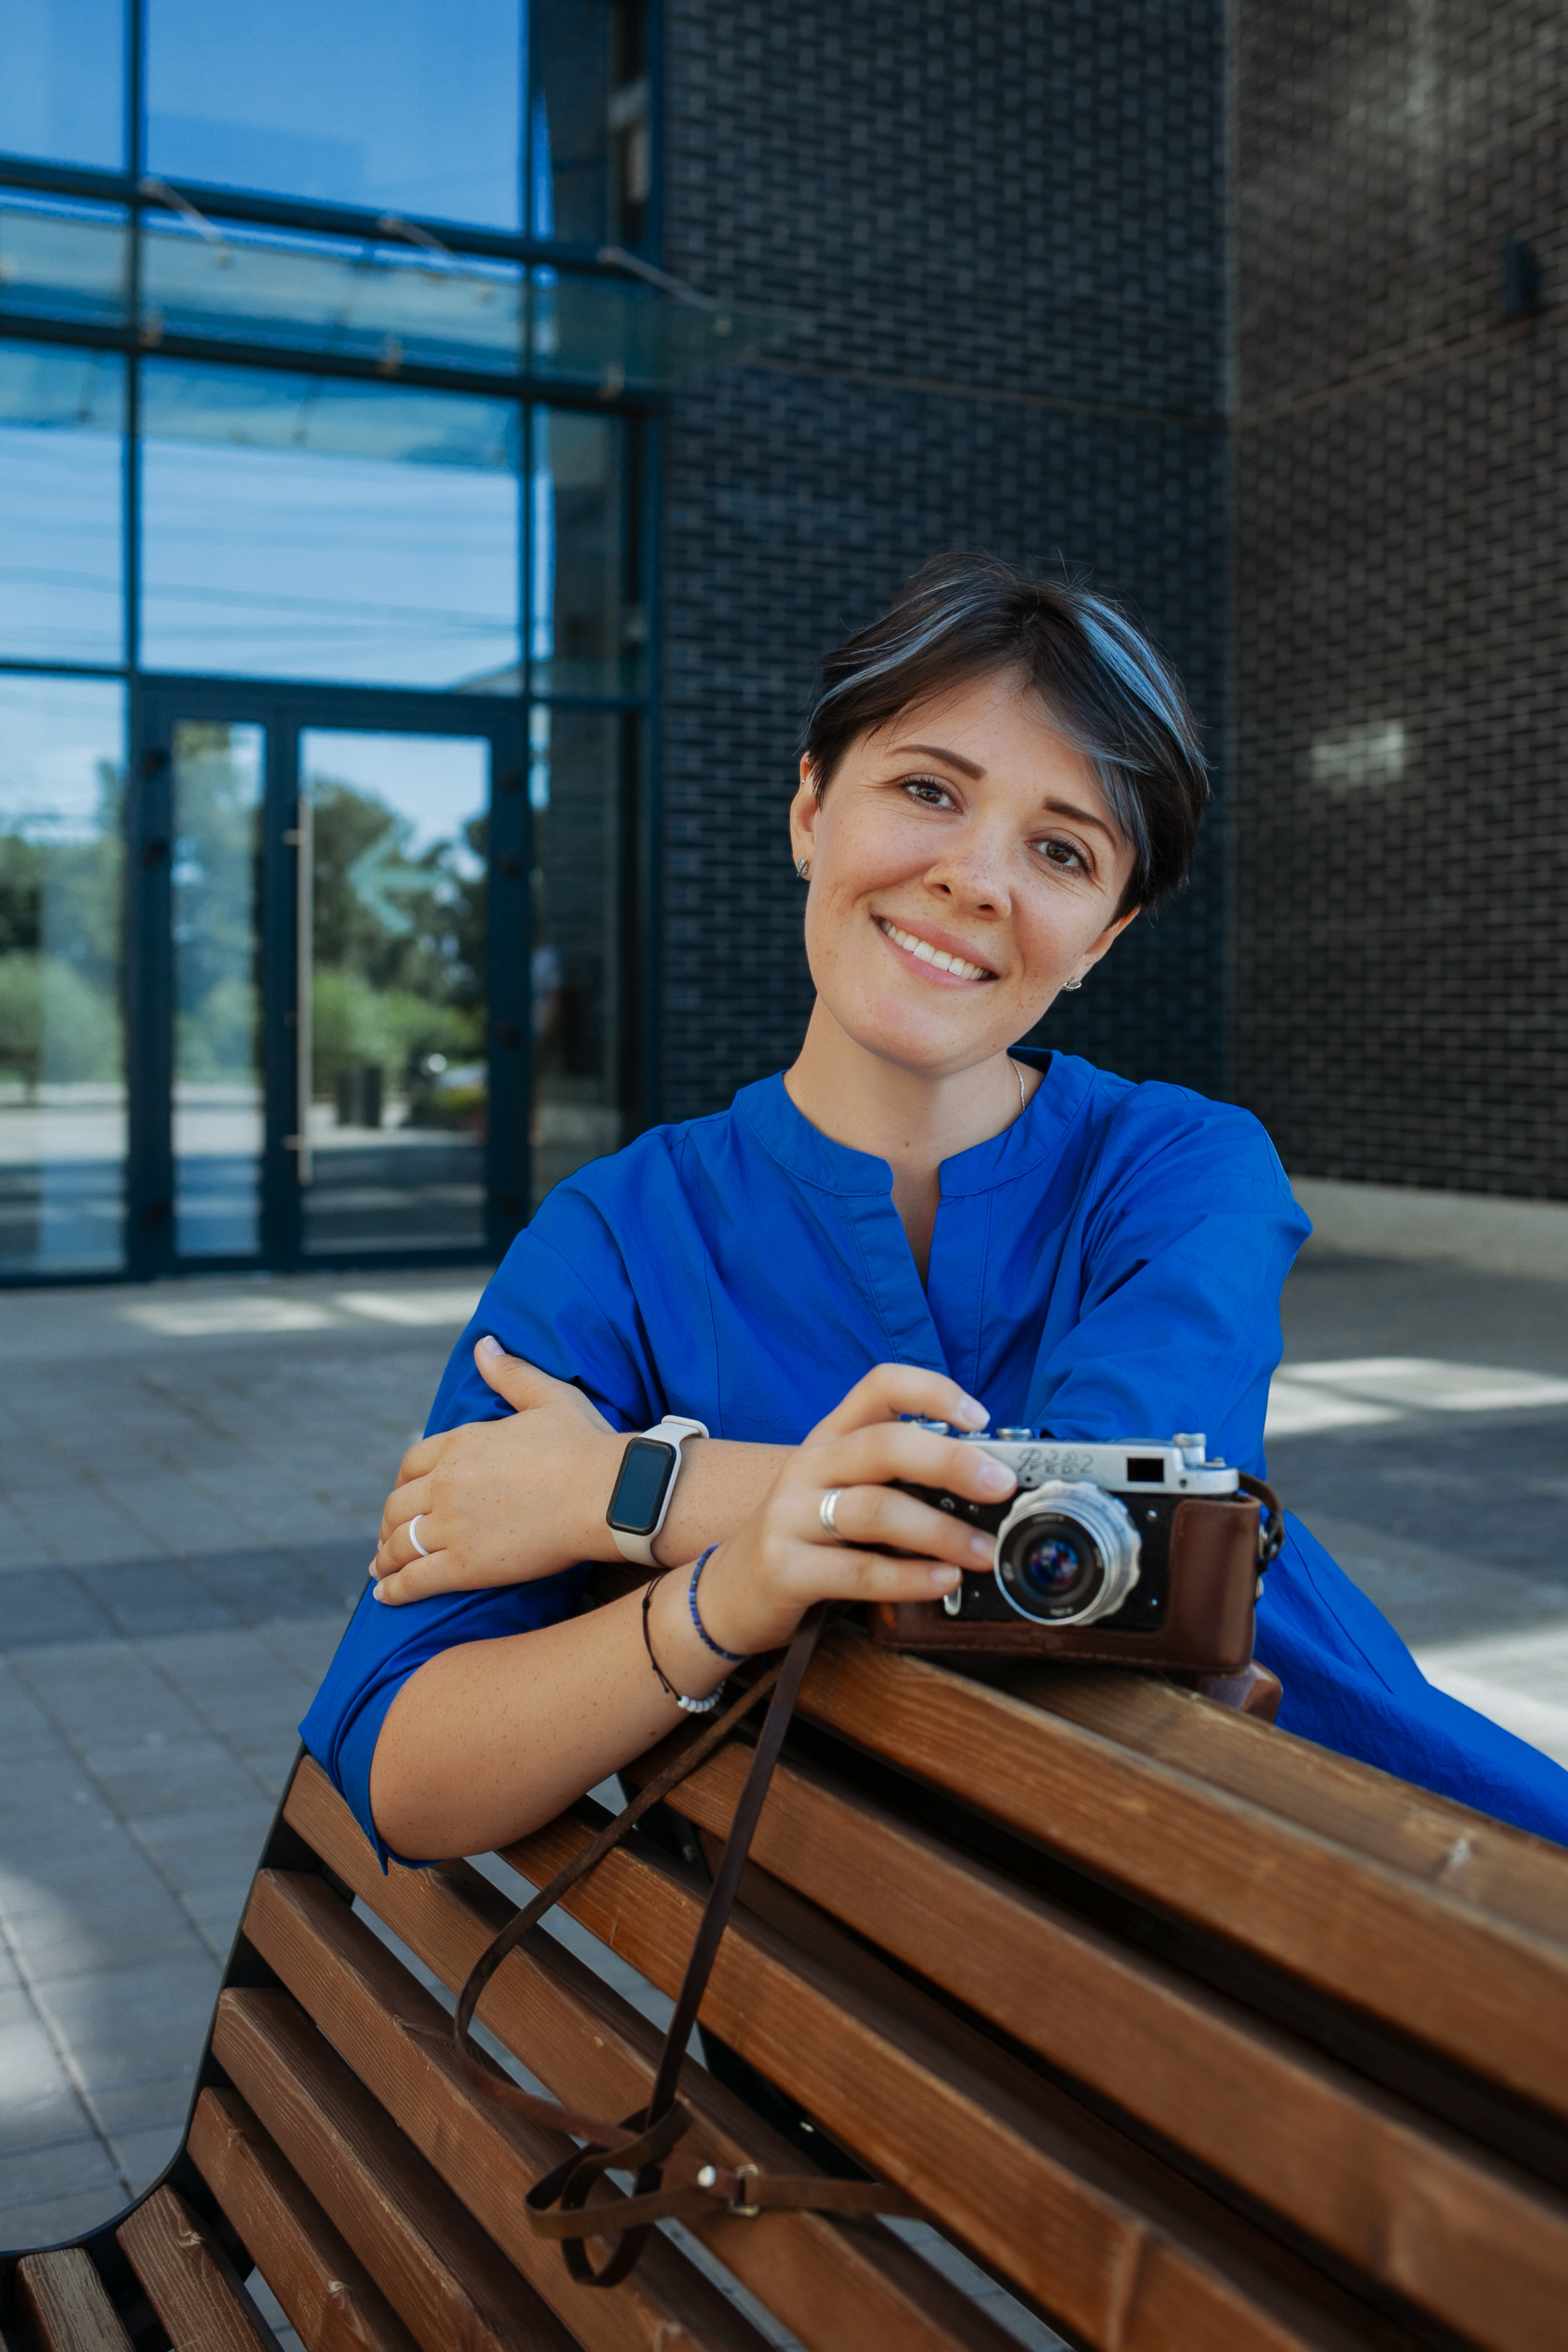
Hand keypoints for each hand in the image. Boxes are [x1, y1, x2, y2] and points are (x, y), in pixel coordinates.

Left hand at [370, 1340, 622, 1604]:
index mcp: (461, 1443)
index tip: (404, 1495)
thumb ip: (509, 1373)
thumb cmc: (585, 1444)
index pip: (411, 1463)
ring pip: (400, 1543)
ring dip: (386, 1556)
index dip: (402, 1482)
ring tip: (382, 1568)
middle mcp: (445, 1483)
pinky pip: (414, 1579)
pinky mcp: (464, 1566)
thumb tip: (484, 1344)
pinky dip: (393, 1589)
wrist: (608, 1495)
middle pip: (398, 1505)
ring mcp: (451, 1526)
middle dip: (389, 1522)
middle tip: (391, 1536)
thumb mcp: (547, 1396)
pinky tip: (385, 1596)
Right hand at [672, 1363, 1017, 1660]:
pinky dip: (910, 1577)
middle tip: (1001, 1486)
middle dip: (952, 1462)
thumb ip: (898, 1478)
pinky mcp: (785, 1567)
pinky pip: (858, 1570)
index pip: (880, 1386)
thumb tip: (985, 1483)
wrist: (732, 1589)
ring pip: (875, 1510)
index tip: (980, 1417)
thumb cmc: (808, 1535)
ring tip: (983, 1551)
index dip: (933, 1391)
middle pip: (885, 1445)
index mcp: (830, 1437)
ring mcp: (791, 1515)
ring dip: (942, 1532)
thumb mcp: (842, 1489)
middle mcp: (809, 1465)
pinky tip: (943, 1581)